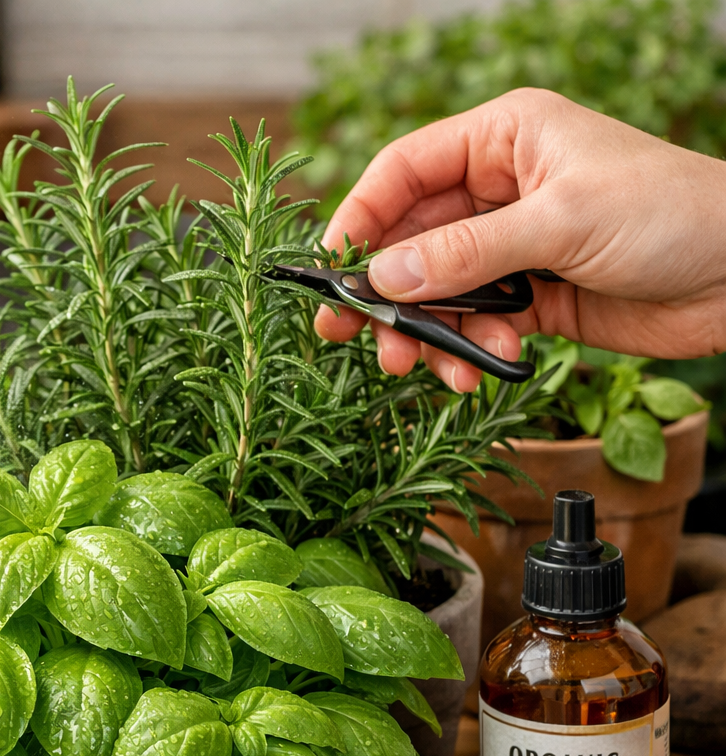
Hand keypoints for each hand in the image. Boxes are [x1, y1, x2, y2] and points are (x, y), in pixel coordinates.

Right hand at [315, 88, 725, 390]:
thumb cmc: (672, 215)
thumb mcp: (561, 223)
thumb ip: (466, 253)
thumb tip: (382, 279)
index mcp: (503, 139)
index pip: (404, 171)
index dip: (361, 217)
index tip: (332, 270)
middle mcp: (499, 188)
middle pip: (409, 240)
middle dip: (386, 292)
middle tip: (350, 337)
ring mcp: (512, 245)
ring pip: (435, 290)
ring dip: (426, 331)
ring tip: (429, 367)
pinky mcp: (531, 297)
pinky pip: (473, 323)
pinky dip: (468, 349)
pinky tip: (487, 366)